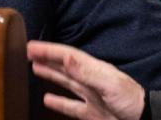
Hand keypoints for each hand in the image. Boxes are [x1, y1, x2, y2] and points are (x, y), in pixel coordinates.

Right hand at [27, 40, 144, 119]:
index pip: (67, 56)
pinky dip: (58, 102)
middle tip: (29, 52)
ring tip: (35, 68)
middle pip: (64, 66)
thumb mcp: (109, 84)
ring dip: (51, 75)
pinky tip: (47, 99)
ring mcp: (90, 97)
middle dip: (47, 58)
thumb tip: (66, 58)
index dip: (50, 50)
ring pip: (65, 83)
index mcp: (94, 70)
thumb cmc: (131, 101)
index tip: (32, 46)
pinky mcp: (91, 114)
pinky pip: (70, 106)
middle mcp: (90, 80)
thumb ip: (87, 72)